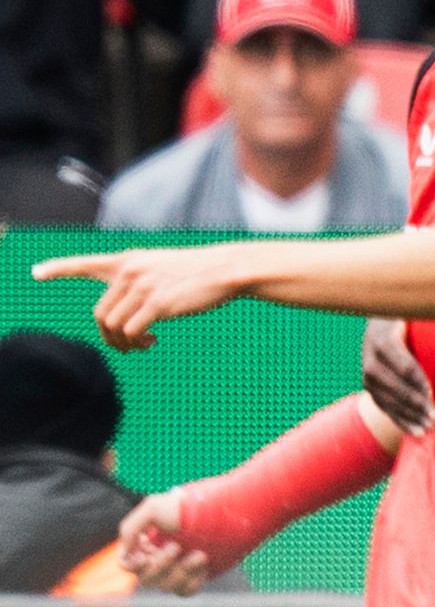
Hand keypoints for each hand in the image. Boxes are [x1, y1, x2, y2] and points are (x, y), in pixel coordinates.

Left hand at [32, 245, 253, 350]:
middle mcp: (130, 270)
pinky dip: (136, 343)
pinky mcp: (157, 302)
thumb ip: (136, 282)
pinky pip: (131, 331)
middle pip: (100, 313)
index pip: (85, 264)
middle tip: (129, 346)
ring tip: (142, 345)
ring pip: (113, 326)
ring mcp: (142, 286)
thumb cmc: (197, 273)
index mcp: (129, 261)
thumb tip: (119, 315)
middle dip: (110, 336)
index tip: (36, 273)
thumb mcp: (160, 269)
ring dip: (124, 344)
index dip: (59, 268)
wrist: (227, 269)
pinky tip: (152, 343)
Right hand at [115, 490, 214, 594]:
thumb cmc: (190, 508)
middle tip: (177, 547)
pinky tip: (204, 566)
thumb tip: (126, 552)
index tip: (144, 557)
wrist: (230, 514)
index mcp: (146, 541)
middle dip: (160, 565)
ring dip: (180, 572)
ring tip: (200, 555)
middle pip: (145, 578)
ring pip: (165, 585)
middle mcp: (159, 556)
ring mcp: (178, 567)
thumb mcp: (154, 508)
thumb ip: (130, 528)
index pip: (126, 561)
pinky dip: (191, 582)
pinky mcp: (196, 576)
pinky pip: (185, 591)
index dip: (131, 564)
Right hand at [361, 319, 434, 435]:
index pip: (404, 365)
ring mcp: (368, 376)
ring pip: (389, 401)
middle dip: (418, 405)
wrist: (381, 321)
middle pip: (396, 387)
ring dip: (411, 417)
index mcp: (384, 339)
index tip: (434, 395)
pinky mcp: (371, 389)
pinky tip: (419, 433)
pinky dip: (402, 422)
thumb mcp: (418, 312)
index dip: (419, 381)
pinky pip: (385, 409)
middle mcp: (371, 359)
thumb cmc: (412, 316)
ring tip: (432, 428)